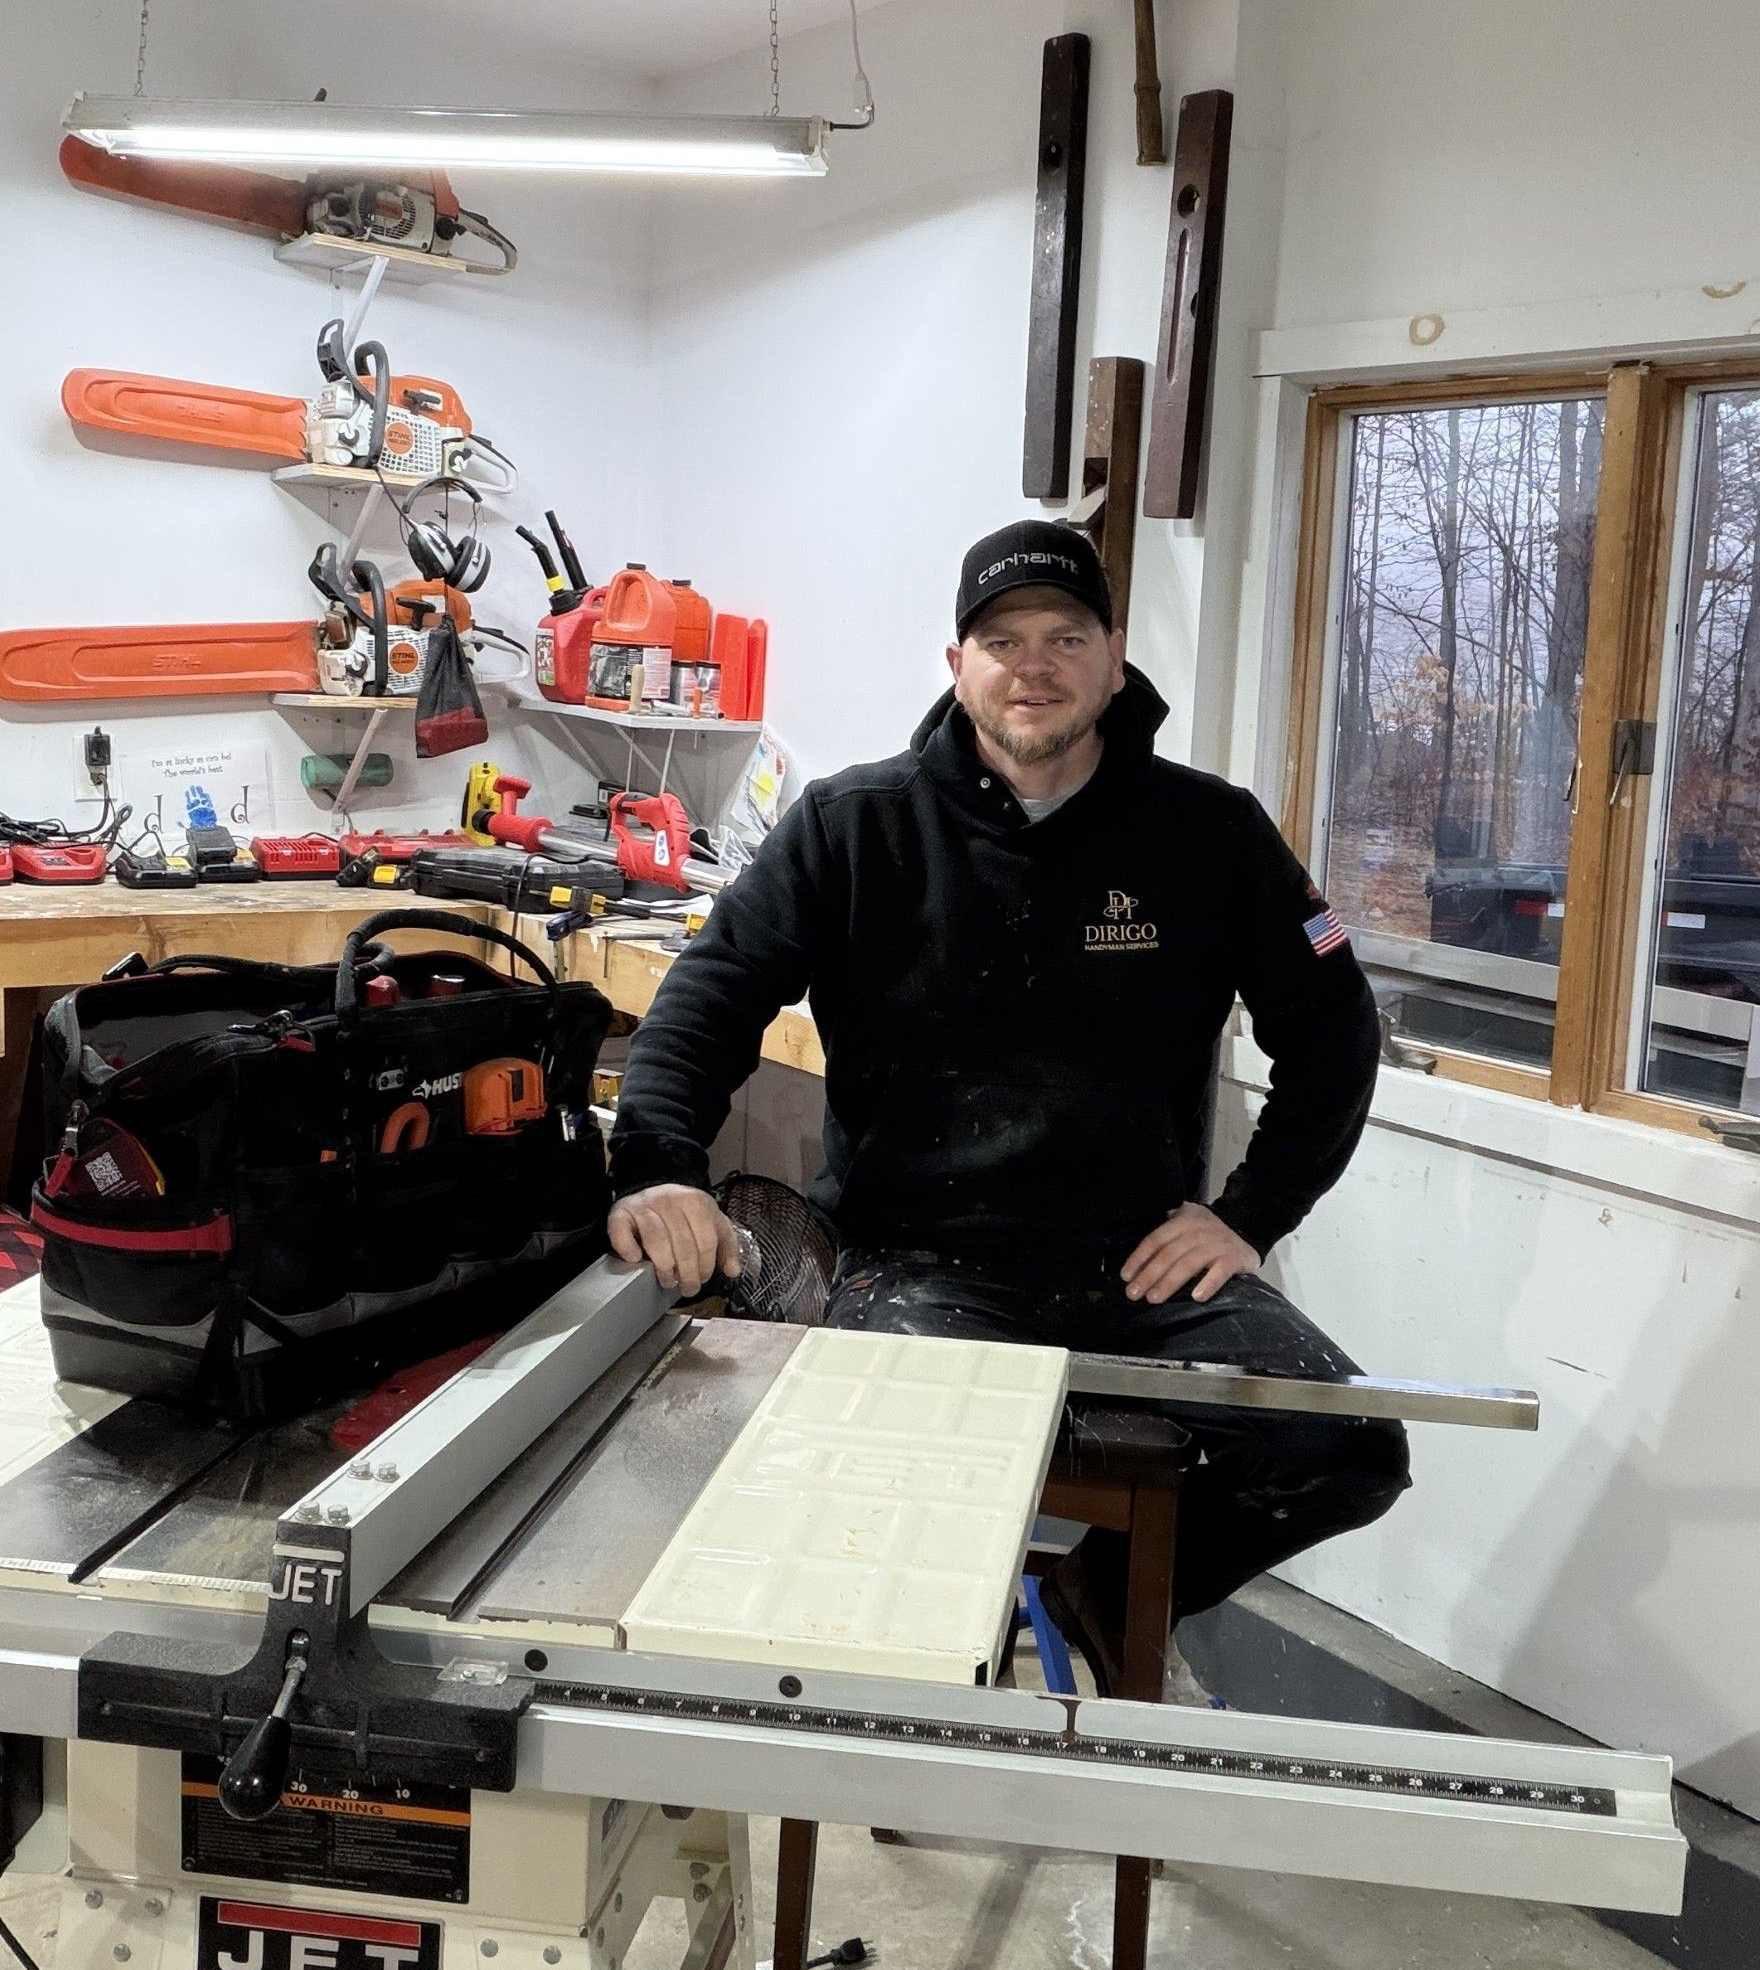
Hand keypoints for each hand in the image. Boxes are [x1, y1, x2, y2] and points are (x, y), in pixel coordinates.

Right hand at [607, 1183, 741, 1297]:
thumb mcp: (712, 1222)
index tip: (703, 1278)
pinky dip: (627, 1247)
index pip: (705, 1239)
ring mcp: (644, 1205)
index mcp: (696, 1201)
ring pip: (656, 1239)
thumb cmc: (685, 1214)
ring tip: (668, 1280)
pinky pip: (621, 1230)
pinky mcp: (621, 1212)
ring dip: (664, 1267)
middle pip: (682, 1243)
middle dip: (688, 1273)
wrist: (653, 1192)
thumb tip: (733, 1271)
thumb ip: (726, 1245)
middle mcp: (670, 1199)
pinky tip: (635, 1259)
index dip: (706, 1264)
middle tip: (687, 1288)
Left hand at [1121, 1202, 1258, 1305]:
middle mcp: (1197, 1231)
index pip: (1156, 1240)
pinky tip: (1197, 1297)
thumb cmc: (1208, 1232)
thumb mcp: (1186, 1223)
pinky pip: (1220, 1272)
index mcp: (1182, 1221)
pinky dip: (1208, 1283)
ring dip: (1169, 1282)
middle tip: (1134, 1293)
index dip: (1139, 1258)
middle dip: (1149, 1275)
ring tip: (1154, 1298)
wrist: (1246, 1227)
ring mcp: (1216, 1244)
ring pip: (1189, 1264)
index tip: (1126, 1276)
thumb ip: (1166, 1234)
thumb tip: (1137, 1259)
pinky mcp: (1233, 1258)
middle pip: (1169, 1254)